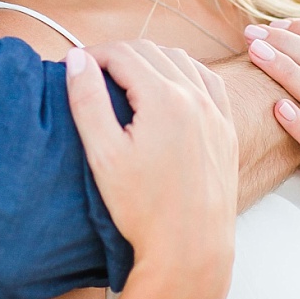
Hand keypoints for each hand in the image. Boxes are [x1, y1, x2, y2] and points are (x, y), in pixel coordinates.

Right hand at [66, 41, 236, 297]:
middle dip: (118, 55)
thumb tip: (77, 58)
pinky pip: (208, 82)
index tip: (72, 66)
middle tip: (91, 72)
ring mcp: (217, 112)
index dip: (92, 55)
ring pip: (182, 62)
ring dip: (151, 60)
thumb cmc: (142, 207)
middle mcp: (197, 97)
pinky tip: (169, 85)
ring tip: (123, 78)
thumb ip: (87, 101)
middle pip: (152, 52)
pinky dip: (184, 73)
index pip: (122, 54)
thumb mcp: (104, 154)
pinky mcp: (227, 129)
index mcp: (165, 98)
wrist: (191, 246)